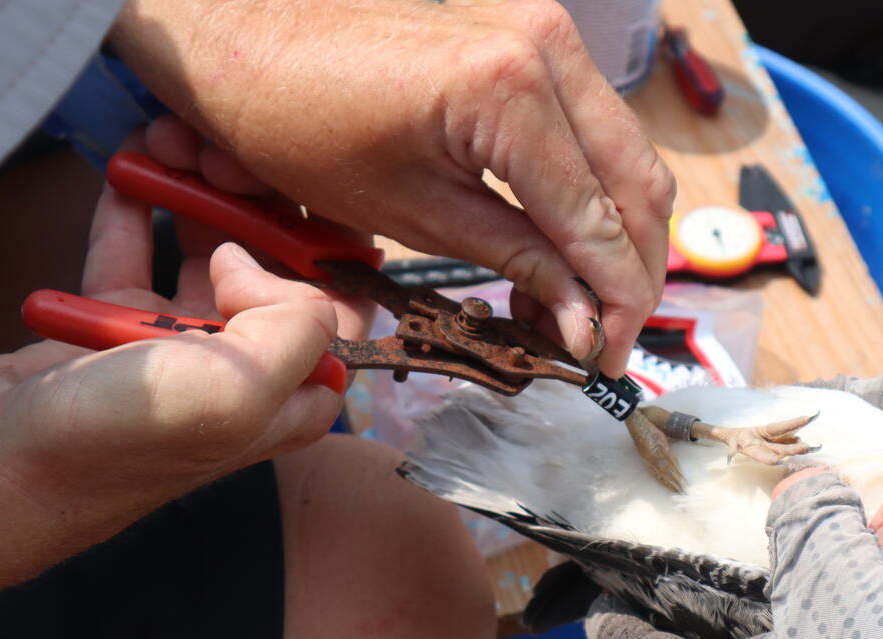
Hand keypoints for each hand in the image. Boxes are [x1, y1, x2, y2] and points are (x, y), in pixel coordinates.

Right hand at [0, 150, 361, 499]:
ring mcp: (184, 348)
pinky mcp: (118, 328)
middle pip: (281, 269)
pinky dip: (136, 210)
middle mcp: (249, 371)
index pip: (346, 310)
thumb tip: (266, 269)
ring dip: (197, 194)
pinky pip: (139, 253)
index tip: (299, 200)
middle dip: (259, 205)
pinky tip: (132, 169)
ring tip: (173, 143)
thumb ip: (293, 328)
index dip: (329, 252)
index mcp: (292, 394)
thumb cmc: (122, 441)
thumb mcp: (238, 390)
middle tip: (224, 154)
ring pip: (210, 253)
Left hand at [111, 0, 676, 375]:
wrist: (242, 34)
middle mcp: (546, 49)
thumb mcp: (413, 214)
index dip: (617, 303)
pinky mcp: (534, 39)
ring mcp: (545, 35)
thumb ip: (518, 262)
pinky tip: (562, 251)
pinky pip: (594, 131)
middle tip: (605, 342)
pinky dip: (591, 196)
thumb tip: (584, 322)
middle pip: (640, 186)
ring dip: (616, 239)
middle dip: (630, 275)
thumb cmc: (297, 119)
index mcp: (511, 92)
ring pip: (627, 159)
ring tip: (575, 306)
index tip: (607, 361)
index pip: (601, 220)